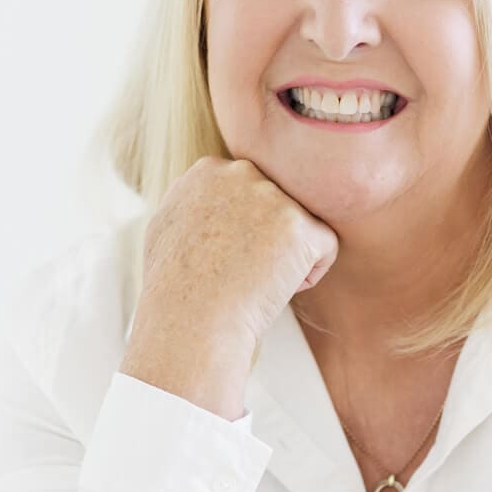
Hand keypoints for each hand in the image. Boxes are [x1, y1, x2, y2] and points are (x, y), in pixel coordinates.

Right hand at [131, 153, 340, 357]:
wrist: (190, 320)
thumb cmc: (173, 289)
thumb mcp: (167, 229)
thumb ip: (193, 202)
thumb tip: (207, 200)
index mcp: (209, 171)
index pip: (248, 194)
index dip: (240, 232)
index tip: (222, 259)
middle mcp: (241, 173)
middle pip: (277, 206)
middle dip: (268, 239)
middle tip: (239, 273)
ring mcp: (273, 196)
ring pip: (302, 226)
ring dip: (287, 257)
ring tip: (254, 281)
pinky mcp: (301, 226)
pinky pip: (325, 248)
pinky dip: (307, 276)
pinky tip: (275, 290)